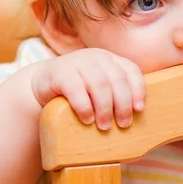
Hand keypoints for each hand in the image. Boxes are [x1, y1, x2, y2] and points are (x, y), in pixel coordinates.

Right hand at [31, 48, 145, 129]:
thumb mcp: (99, 89)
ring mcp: (77, 62)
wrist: (43, 84)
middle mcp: (96, 57)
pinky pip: (76, 89)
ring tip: (105, 126)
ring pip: (99, 84)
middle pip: (117, 79)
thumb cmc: (79, 92)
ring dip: (105, 108)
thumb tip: (138, 119)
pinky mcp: (60, 72)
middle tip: (123, 124)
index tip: (139, 109)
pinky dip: (85, 107)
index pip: (131, 70)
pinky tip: (87, 119)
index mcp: (110, 60)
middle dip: (123, 104)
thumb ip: (116, 95)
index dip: (138, 90)